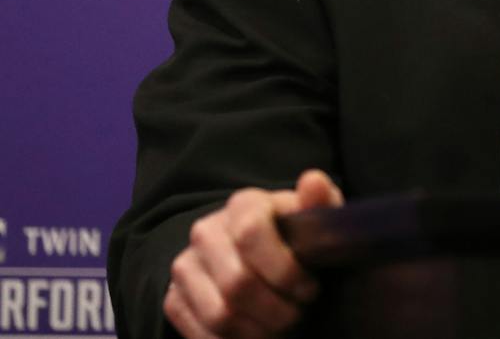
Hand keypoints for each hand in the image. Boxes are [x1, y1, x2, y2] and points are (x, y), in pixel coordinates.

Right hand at [164, 169, 343, 338]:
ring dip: (258, 332)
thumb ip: (320, 202)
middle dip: (276, 310)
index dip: (284, 270)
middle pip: (237, 283)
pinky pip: (199, 334)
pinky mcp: (174, 298)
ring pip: (219, 314)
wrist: (259, 255)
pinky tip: (258, 336)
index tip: (311, 290)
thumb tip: (313, 180)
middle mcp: (206, 231)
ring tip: (282, 328)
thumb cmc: (295, 237)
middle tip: (298, 316)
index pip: (251, 233)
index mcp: (243, 204)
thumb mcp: (314, 218)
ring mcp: (185, 265)